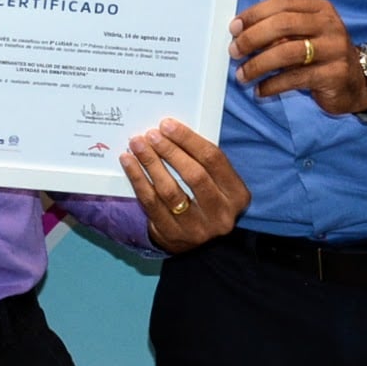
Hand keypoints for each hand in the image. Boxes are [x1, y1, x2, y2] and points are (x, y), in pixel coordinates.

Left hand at [120, 119, 248, 252]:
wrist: (194, 240)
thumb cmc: (204, 198)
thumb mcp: (215, 181)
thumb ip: (201, 160)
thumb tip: (170, 131)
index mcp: (237, 195)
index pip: (213, 160)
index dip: (189, 139)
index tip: (168, 125)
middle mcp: (221, 214)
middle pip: (194, 175)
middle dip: (170, 151)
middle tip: (151, 134)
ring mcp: (197, 228)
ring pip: (169, 190)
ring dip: (150, 163)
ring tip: (137, 145)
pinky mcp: (172, 234)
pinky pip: (151, 203)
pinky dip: (138, 179)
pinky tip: (129, 163)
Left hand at [230, 0, 366, 117]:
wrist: (355, 83)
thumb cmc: (320, 56)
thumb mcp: (304, 35)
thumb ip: (279, 30)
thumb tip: (239, 33)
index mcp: (319, 8)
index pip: (282, 3)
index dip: (255, 13)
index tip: (233, 28)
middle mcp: (329, 25)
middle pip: (283, 25)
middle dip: (252, 38)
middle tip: (234, 52)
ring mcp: (335, 49)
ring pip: (288, 52)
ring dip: (258, 64)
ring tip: (242, 75)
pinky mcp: (335, 74)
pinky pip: (296, 78)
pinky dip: (273, 85)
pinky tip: (261, 90)